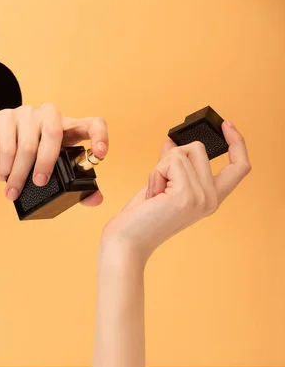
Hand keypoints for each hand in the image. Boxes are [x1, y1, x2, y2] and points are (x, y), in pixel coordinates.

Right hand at [0, 103, 108, 205]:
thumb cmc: (30, 161)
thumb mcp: (54, 171)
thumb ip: (77, 186)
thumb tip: (96, 199)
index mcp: (70, 128)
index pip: (93, 124)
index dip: (100, 136)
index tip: (100, 154)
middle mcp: (50, 116)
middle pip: (53, 133)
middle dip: (46, 162)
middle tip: (39, 183)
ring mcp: (27, 113)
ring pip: (27, 144)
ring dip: (20, 173)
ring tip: (13, 191)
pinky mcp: (4, 116)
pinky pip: (7, 144)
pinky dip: (5, 165)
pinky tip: (3, 176)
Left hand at [101, 121, 250, 263]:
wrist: (126, 242)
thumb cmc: (139, 219)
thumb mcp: (162, 185)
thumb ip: (172, 165)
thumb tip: (172, 142)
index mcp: (210, 200)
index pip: (240, 167)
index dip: (238, 143)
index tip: (226, 125)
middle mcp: (211, 200)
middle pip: (199, 149)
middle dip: (171, 157)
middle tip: (158, 186)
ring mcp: (201, 198)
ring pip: (184, 152)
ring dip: (161, 167)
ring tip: (154, 193)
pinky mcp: (186, 195)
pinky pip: (172, 160)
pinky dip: (156, 173)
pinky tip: (151, 195)